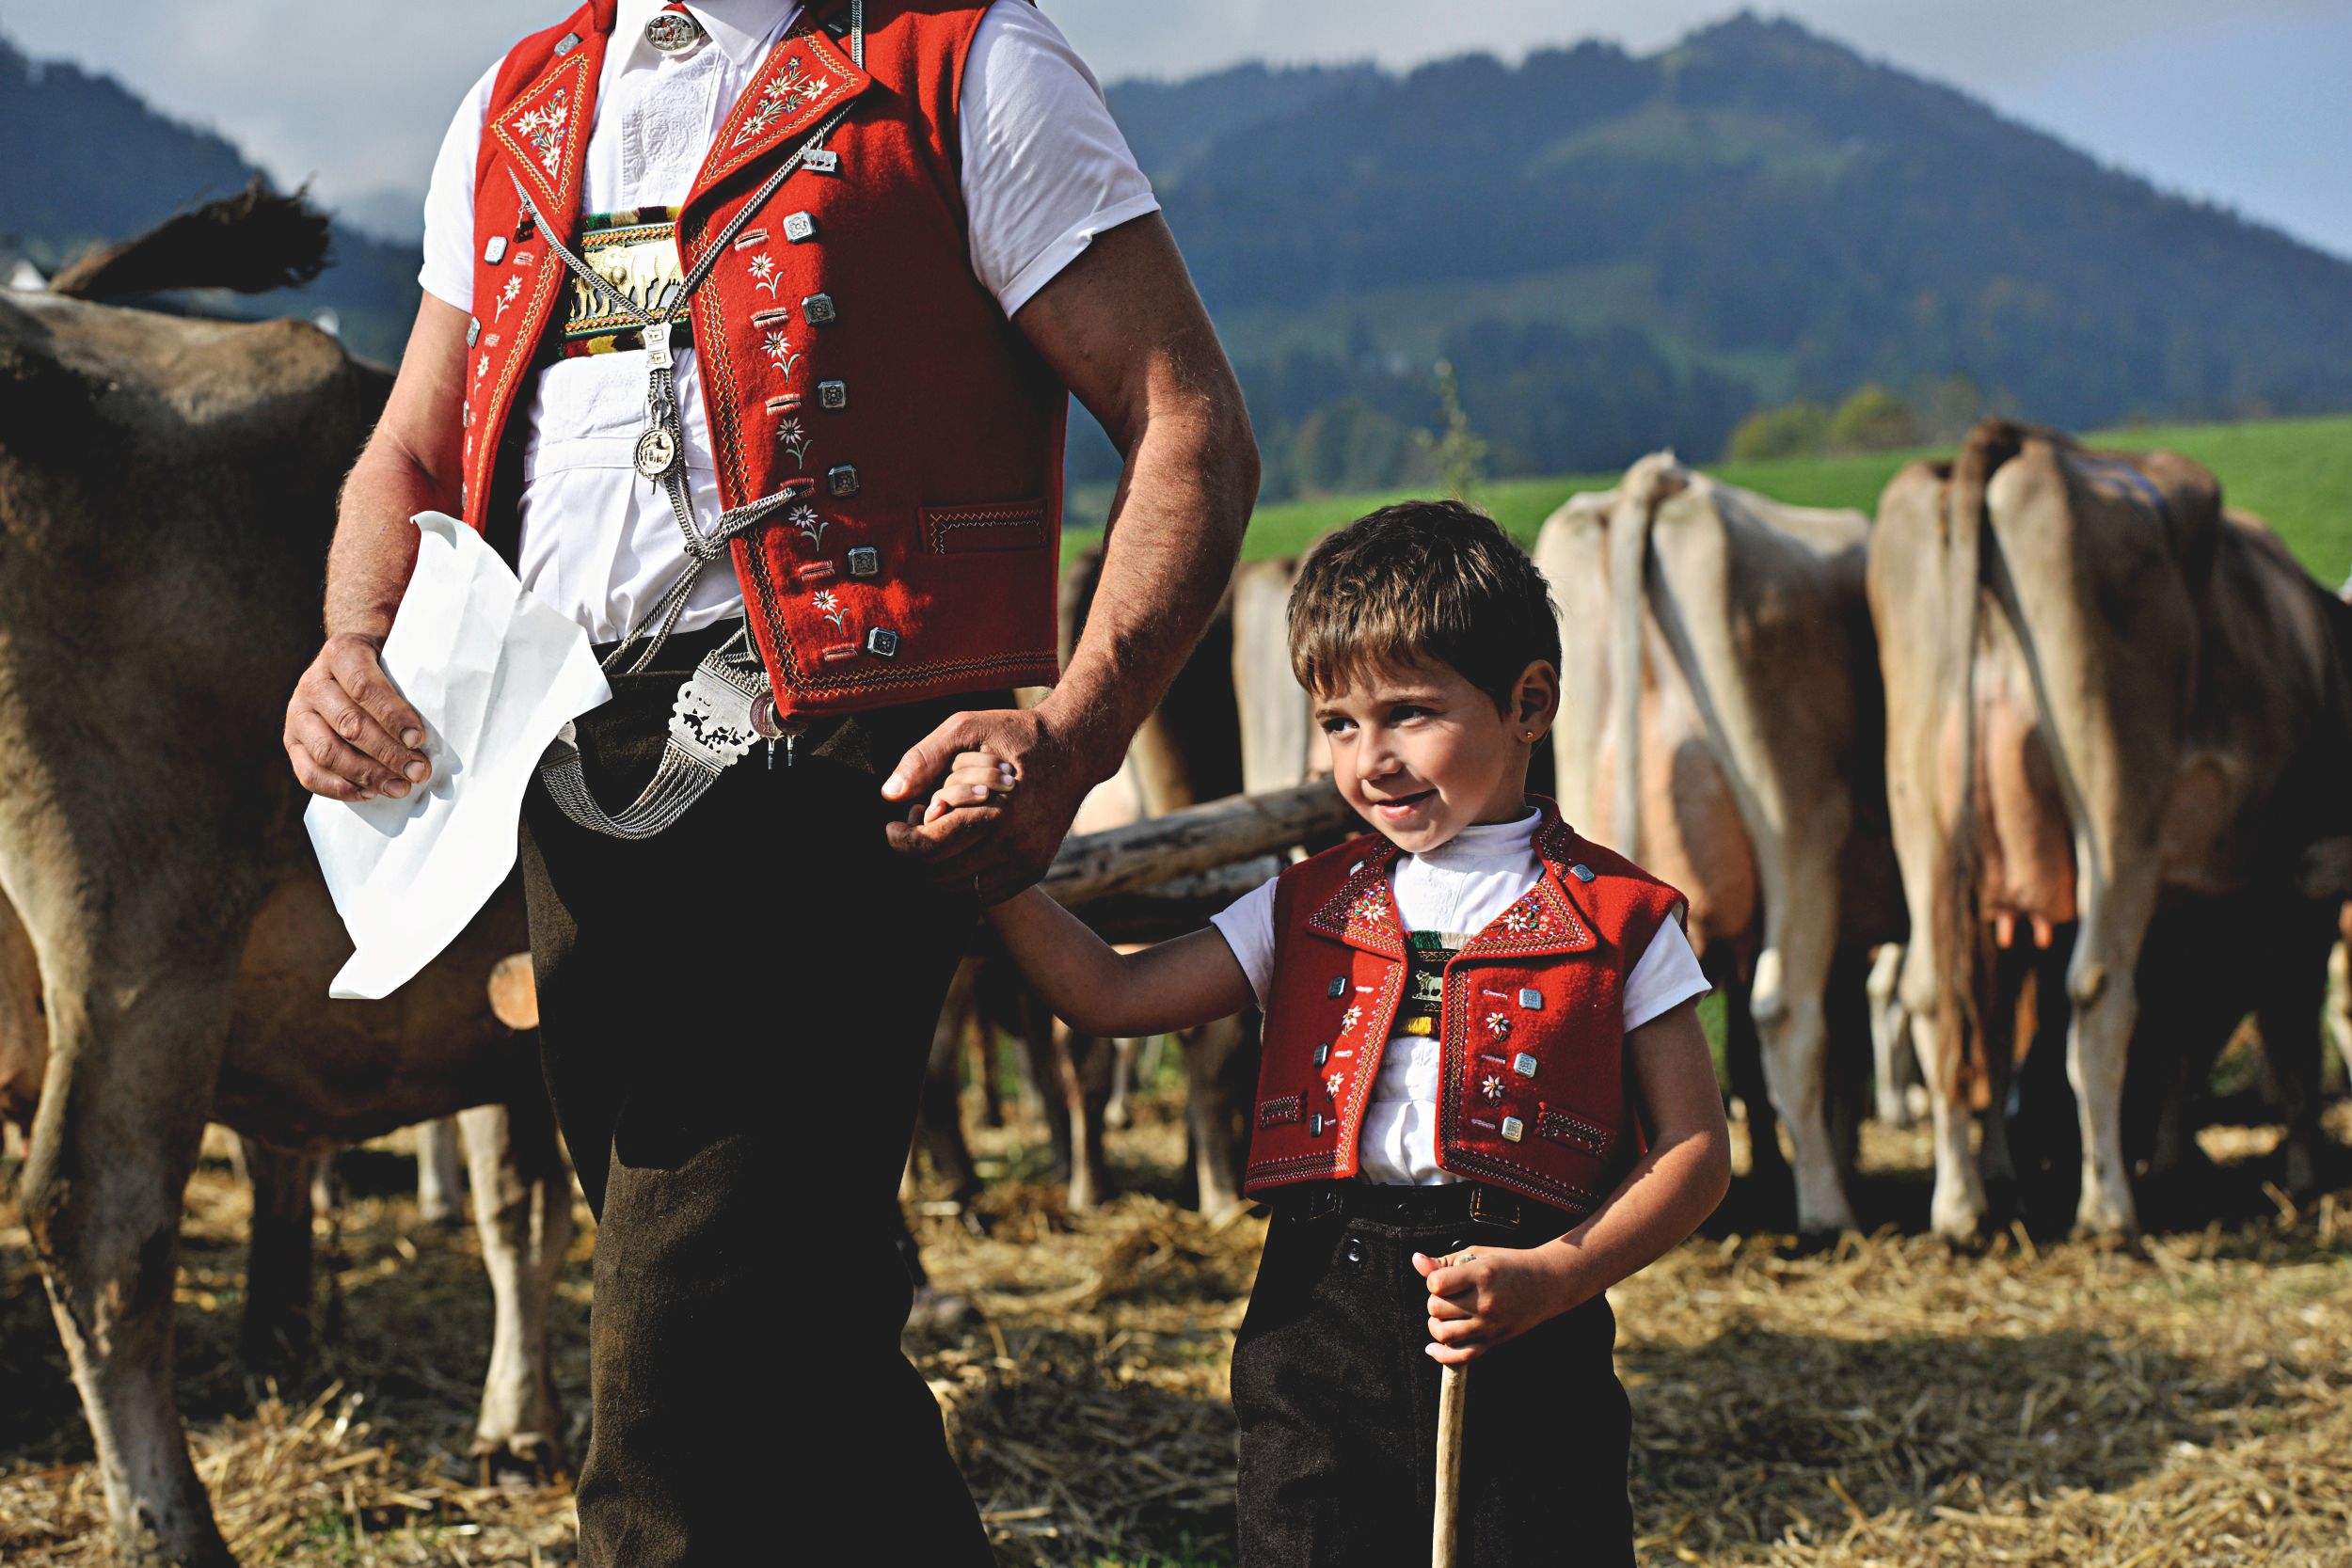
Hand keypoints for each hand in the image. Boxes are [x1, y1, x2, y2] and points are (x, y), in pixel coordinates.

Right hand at [283, 632, 431, 801]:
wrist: (349, 661)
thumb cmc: (384, 665)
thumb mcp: (397, 658)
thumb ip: (411, 683)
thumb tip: (436, 725)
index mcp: (341, 654)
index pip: (364, 686)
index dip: (392, 715)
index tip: (418, 738)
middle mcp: (313, 683)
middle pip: (349, 723)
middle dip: (388, 753)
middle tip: (418, 770)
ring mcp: (298, 713)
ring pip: (328, 752)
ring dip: (367, 775)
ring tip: (400, 787)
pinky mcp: (292, 741)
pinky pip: (309, 772)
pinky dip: (339, 788)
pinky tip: (368, 793)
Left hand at [881, 707, 1106, 901]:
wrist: (1076, 749)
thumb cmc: (1016, 734)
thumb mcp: (968, 728)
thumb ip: (924, 758)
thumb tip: (890, 794)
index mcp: (998, 812)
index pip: (931, 846)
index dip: (901, 841)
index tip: (891, 828)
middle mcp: (1015, 845)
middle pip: (939, 873)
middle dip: (917, 853)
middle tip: (917, 825)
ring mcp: (1028, 862)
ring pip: (959, 889)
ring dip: (937, 867)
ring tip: (938, 834)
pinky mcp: (1034, 869)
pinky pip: (983, 893)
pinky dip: (963, 877)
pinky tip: (960, 847)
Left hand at [1413, 1241, 1583, 1365]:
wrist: (1547, 1283)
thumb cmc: (1510, 1264)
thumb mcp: (1479, 1254)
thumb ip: (1445, 1261)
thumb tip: (1417, 1261)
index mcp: (1481, 1275)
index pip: (1436, 1284)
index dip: (1433, 1281)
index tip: (1443, 1279)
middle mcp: (1485, 1302)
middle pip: (1437, 1308)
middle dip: (1435, 1301)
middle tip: (1447, 1296)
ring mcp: (1490, 1324)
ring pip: (1444, 1333)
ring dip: (1436, 1324)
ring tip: (1444, 1315)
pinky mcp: (1494, 1340)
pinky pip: (1462, 1356)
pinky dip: (1442, 1355)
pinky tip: (1432, 1348)